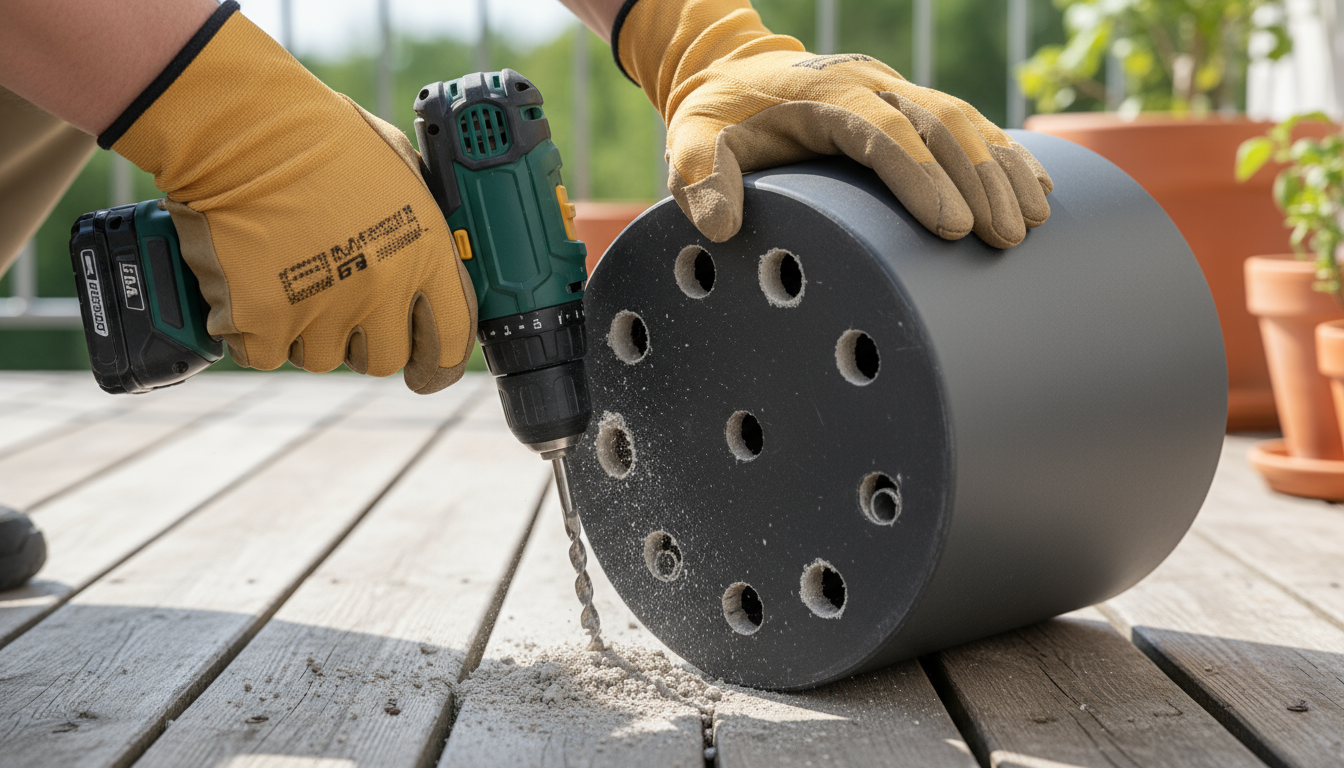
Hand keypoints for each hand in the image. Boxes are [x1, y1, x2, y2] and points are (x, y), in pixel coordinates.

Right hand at [105, 3, 474, 392]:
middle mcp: (381, 289)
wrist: (243, 127)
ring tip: (287, 273)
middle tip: (337, 304)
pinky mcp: (263, 321)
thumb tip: (436, 256)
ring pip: (321, 358)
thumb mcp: (402, 171)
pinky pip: (263, 354)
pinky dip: (252, 330)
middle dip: (362, 342)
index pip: (450, 340)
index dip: (439, 365)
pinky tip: (249, 285)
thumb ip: (421, 225)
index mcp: (426, 254)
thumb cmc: (322, 137)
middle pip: (382, 360)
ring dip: (305, 331)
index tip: (425, 374)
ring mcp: (322, 309)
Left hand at [613, 0, 1052, 246]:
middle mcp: (869, 84)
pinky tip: (1035, 191)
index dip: (921, 176)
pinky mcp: (908, 105)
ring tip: (1030, 224)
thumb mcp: (688, 143)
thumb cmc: (715, 118)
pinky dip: (1004, 156)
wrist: (731, 72)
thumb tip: (720, 227)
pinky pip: (968, 124)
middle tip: (1003, 238)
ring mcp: (894, 90)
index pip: (883, 131)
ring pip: (964, 121)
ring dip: (1001, 170)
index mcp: (823, 93)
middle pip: (939, 123)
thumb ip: (697, 180)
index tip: (952, 227)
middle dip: (978, 179)